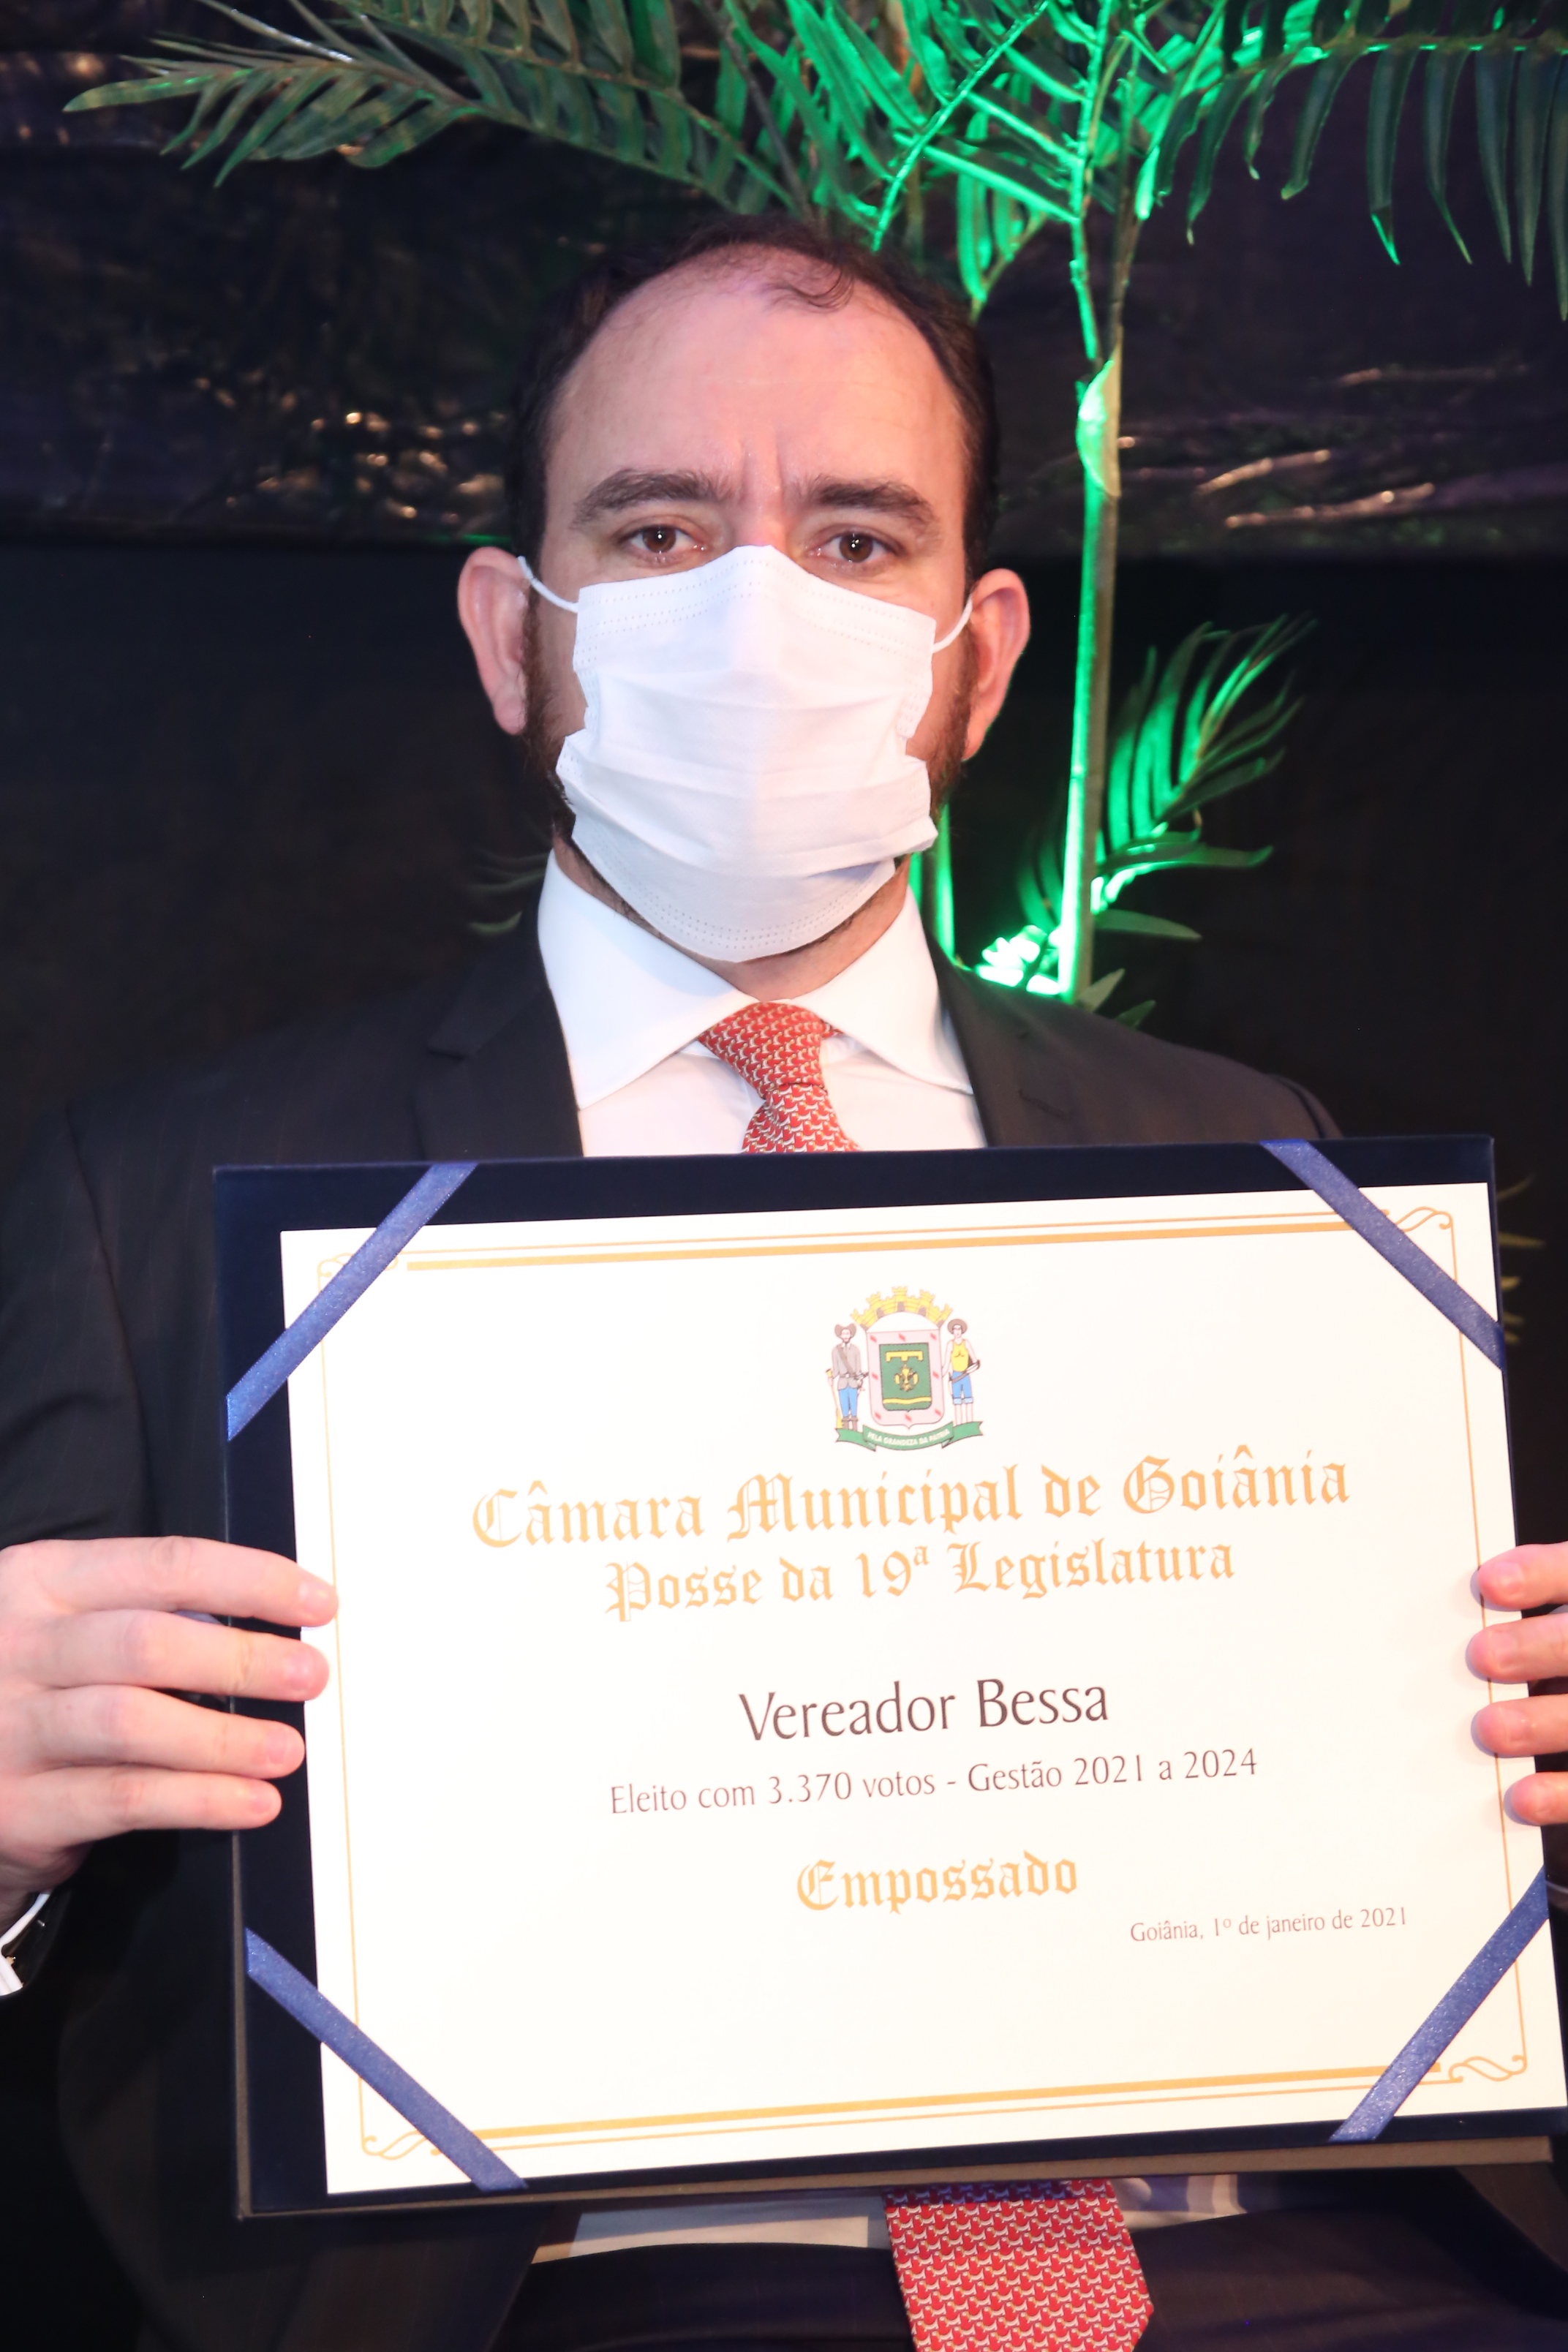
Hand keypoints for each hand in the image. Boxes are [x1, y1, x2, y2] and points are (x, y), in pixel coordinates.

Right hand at [0, 1535, 336, 1932]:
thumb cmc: (42, 1686)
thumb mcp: (71, 1625)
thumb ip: (150, 1614)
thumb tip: (275, 1629)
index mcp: (42, 1581)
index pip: (165, 1565)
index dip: (251, 1581)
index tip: (317, 1603)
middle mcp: (19, 1646)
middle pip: (147, 1643)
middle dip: (242, 1659)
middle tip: (308, 1677)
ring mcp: (10, 1727)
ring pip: (132, 1722)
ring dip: (225, 1738)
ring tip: (285, 1749)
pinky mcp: (19, 1805)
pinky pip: (123, 1798)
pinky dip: (199, 1799)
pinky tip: (249, 1801)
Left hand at [1469, 1542, 1567, 1828]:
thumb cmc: (1550, 1653)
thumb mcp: (1549, 1623)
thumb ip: (1523, 1604)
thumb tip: (1455, 1600)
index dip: (1541, 1573)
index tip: (1490, 1583)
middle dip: (1540, 1647)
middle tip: (1483, 1656)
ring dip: (1544, 1723)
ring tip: (1490, 1728)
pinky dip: (1561, 1793)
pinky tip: (1521, 1797)